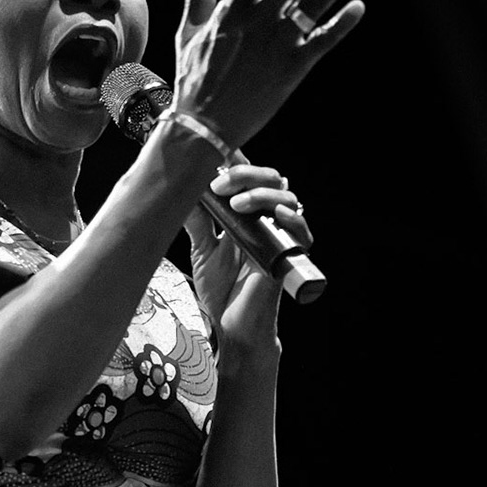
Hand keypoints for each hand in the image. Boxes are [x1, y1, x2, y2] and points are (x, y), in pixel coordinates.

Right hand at [174, 0, 364, 150]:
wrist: (204, 128)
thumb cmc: (194, 81)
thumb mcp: (188, 33)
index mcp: (230, 11)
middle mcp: (257, 23)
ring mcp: (277, 45)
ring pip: (311, 5)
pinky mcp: (293, 69)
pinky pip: (322, 41)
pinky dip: (340, 24)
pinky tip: (358, 6)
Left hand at [185, 163, 311, 359]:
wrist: (231, 328)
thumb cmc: (222, 291)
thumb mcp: (203, 251)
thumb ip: (198, 222)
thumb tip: (184, 193)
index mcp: (247, 216)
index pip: (250, 178)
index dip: (238, 163)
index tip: (216, 158)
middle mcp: (266, 223)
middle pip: (271, 180)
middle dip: (246, 175)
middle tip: (219, 184)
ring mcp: (278, 239)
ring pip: (287, 200)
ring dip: (262, 194)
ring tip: (237, 204)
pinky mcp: (287, 259)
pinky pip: (301, 234)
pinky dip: (293, 220)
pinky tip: (276, 214)